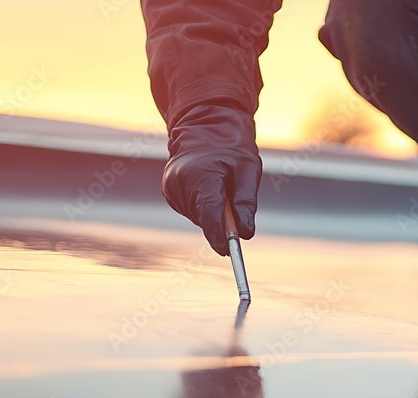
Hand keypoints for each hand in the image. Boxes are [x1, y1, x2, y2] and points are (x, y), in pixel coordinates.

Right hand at [162, 107, 261, 255]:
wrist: (204, 126)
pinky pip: (192, 210)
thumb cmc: (231, 147)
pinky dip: (204, 207)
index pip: (209, 214)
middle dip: (222, 220)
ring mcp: (171, 188)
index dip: (219, 235)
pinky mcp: (170, 192)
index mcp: (199, 176)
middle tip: (234, 204)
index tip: (229, 251)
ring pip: (199, 216)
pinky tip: (209, 188)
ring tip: (221, 186)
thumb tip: (245, 234)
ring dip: (214, 211)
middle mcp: (179, 183)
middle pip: (204, 217)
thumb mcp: (248, 170)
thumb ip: (245, 202)